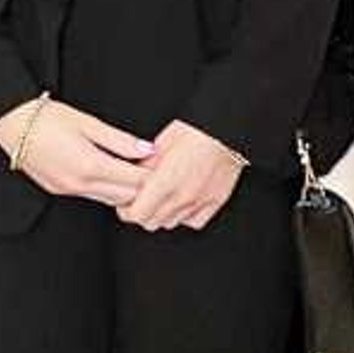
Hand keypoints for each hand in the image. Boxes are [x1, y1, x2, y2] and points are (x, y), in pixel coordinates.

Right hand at [0, 95, 152, 204]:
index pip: (134, 181)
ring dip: (125, 191)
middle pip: (125, 197)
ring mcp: (68, 190)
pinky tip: (113, 175)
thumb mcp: (89, 123)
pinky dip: (107, 190)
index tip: (164, 166)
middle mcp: (80, 184)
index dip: (152, 175)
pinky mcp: (59, 190)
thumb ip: (120, 140)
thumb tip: (147, 150)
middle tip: (156, 172)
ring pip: (109, 200)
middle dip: (143, 187)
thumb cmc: (48, 117)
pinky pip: (92, 196)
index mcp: (90, 166)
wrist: (12, 124)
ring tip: (137, 173)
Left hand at [119, 119, 248, 231]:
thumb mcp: (161, 143)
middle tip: (142, 197)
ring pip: (170, 223)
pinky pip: (193, 222)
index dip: (126, 209)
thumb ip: (145, 166)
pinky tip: (182, 201)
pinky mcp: (215, 202)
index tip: (126, 200)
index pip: (135, 215)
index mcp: (165, 181)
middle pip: (150, 222)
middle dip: (142, 212)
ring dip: (162, 214)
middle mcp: (182, 197)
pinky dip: (184, 216)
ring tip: (163, 196)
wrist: (227, 129)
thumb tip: (133, 179)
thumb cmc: (195, 130)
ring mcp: (200, 202)